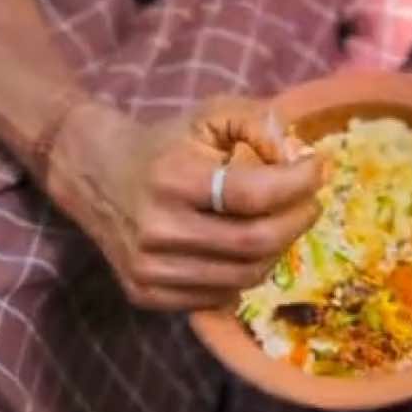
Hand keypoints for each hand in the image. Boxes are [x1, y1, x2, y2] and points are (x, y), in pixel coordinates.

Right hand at [48, 95, 321, 310]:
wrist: (94, 173)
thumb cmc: (166, 141)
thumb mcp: (210, 114)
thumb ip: (259, 122)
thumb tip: (297, 157)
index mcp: (172, 178)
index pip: (251, 194)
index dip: (296, 184)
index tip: (317, 169)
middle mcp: (157, 229)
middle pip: (253, 244)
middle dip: (297, 222)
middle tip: (311, 202)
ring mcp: (148, 270)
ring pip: (242, 278)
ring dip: (276, 251)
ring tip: (282, 222)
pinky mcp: (145, 295)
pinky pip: (218, 298)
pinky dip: (244, 274)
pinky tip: (246, 247)